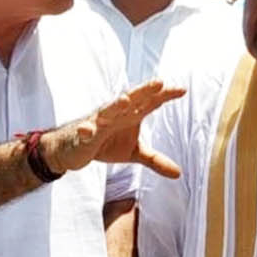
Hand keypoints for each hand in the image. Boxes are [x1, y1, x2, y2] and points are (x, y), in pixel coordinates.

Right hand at [44, 80, 185, 177]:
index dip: (165, 96)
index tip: (182, 90)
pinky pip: (84, 132)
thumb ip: (155, 160)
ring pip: (108, 111)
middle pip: (132, 99)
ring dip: (116, 105)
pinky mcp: (84, 135)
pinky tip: (85, 131)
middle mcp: (116, 114)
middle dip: (144, 91)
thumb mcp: (134, 152)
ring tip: (125, 100)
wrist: (74, 149)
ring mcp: (99, 123)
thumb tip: (179, 173)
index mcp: (130, 115)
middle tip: (159, 83)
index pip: (150, 102)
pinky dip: (85, 130)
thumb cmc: (106, 144)